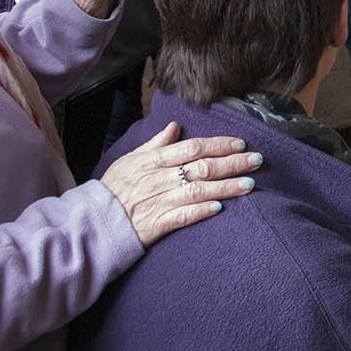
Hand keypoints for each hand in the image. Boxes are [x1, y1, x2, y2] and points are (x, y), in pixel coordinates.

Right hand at [98, 121, 261, 247]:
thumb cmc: (112, 189)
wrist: (93, 221)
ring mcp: (159, 201)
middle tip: (257, 160)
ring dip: (226, 187)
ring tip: (250, 184)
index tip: (241, 144)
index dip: (219, 144)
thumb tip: (174, 126)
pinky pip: (182, 216)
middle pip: (202, 167)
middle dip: (233, 163)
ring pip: (199, 190)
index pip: (193, 147)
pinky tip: (221, 208)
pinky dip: (202, 212)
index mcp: (153, 160)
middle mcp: (159, 178)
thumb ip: (155, 144)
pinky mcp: (156, 224)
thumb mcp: (130, 159)